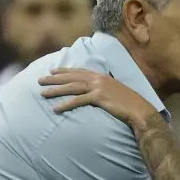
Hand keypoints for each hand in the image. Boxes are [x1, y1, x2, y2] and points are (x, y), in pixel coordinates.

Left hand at [38, 68, 157, 124]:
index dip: (64, 71)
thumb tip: (94, 93)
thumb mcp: (114, 91)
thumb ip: (103, 89)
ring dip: (55, 90)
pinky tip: (56, 109)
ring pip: (72, 87)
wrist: (139, 109)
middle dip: (54, 78)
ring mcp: (98, 87)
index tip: (52, 71)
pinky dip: (66, 104)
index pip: (79, 71)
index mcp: (101, 76)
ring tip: (42, 93)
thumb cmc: (128, 103)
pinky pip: (78, 101)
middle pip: (71, 77)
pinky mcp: (99, 97)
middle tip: (39, 80)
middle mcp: (98, 78)